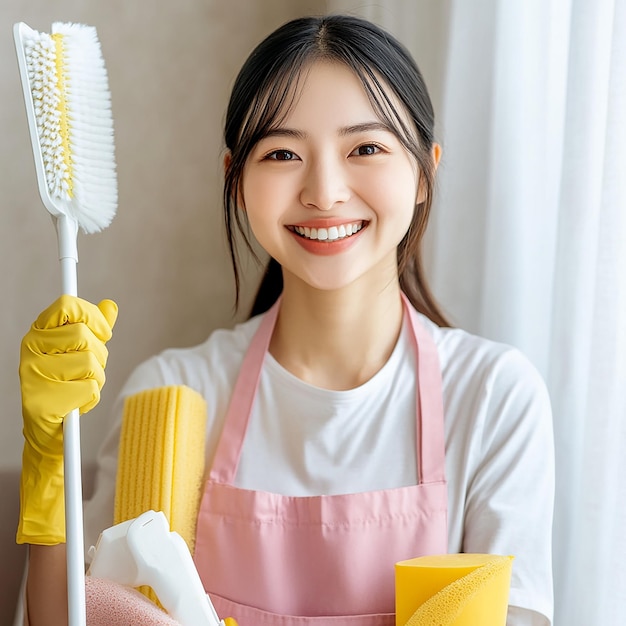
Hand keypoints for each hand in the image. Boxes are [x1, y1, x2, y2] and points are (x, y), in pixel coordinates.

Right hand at [17, 295, 117, 544]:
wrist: (51, 432)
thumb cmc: (68, 386)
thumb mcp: (82, 352)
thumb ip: (95, 328)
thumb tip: (111, 305)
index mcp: (38, 333)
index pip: (68, 305)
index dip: (93, 317)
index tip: (103, 333)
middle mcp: (30, 350)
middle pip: (84, 335)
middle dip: (99, 355)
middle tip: (89, 371)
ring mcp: (32, 375)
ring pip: (90, 362)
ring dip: (97, 379)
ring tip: (81, 388)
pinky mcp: (41, 400)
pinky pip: (90, 387)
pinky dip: (92, 398)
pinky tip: (77, 404)